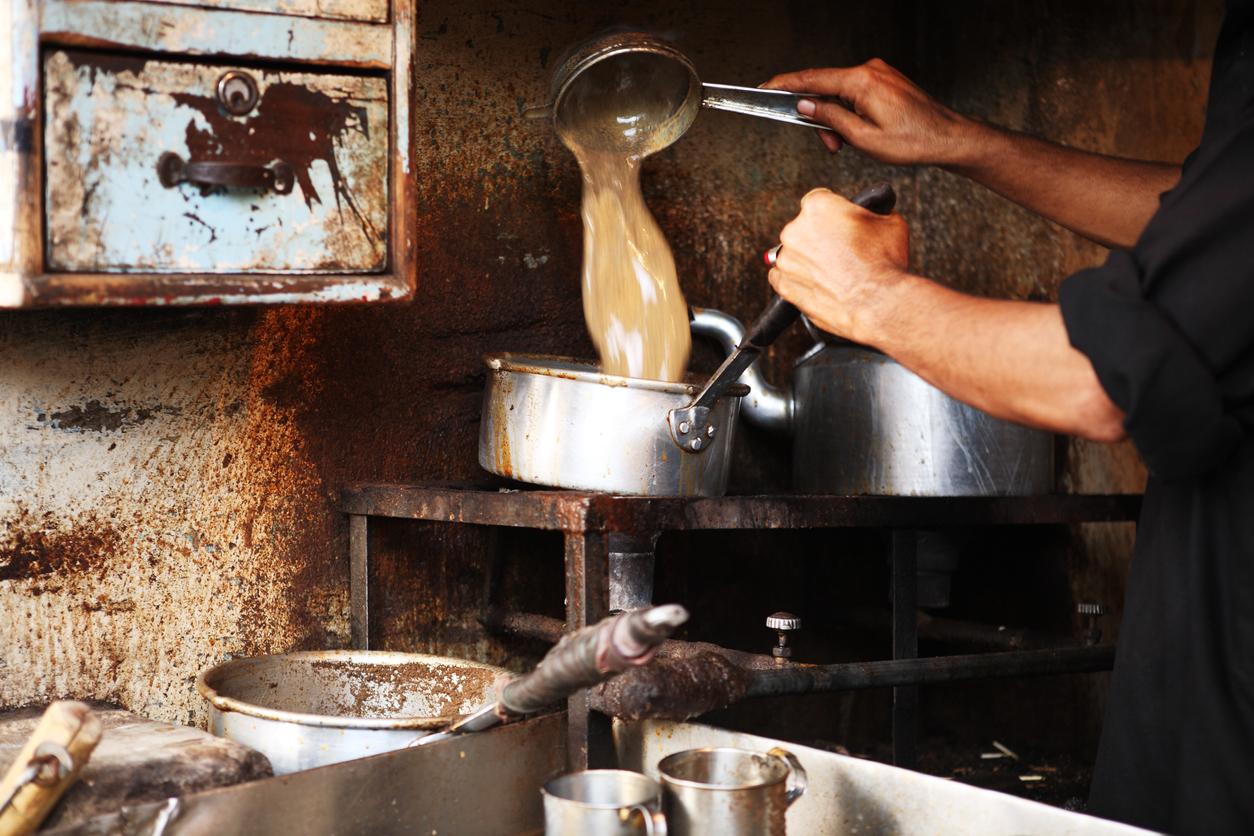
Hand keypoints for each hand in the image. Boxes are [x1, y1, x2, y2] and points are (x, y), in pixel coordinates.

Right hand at [763, 59, 975, 164]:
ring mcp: (878, 72)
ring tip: (846, 144)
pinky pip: (855, 92)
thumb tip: (805, 105)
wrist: (947, 137)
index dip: (784, 85)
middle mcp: (869, 69)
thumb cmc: (912, 141)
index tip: (765, 88)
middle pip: (825, 88)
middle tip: (830, 145)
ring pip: (840, 93)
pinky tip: (856, 131)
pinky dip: (848, 112)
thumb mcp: (863, 138)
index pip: (812, 79)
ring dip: (835, 119)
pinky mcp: (885, 80)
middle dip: (819, 117)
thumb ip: (830, 118)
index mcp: (861, 81)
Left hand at [769, 188, 909, 343]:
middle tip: (842, 251)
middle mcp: (796, 230)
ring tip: (834, 272)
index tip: (842, 224)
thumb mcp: (890, 222)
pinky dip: (796, 280)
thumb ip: (873, 212)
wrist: (877, 304)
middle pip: (804, 227)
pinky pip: (782, 277)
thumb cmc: (884, 264)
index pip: (819, 201)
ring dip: (808, 260)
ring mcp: (787, 259)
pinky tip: (816, 283)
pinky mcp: (784, 286)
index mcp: (818, 206)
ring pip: (794, 253)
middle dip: (820, 237)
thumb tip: (873, 213)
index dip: (834, 213)